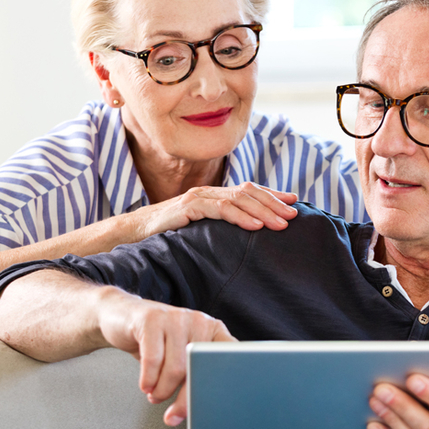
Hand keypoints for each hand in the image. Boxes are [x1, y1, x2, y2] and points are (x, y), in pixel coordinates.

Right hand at [96, 290, 235, 424]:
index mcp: (213, 330)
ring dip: (163, 390)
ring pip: (175, 368)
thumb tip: (201, 409)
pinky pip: (153, 359)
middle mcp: (199, 321)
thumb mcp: (181, 355)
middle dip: (187, 399)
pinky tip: (146, 386)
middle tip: (175, 415)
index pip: (230, 357)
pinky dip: (148, 380)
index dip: (224, 382)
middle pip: (199, 369)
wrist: (123, 316)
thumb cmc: (157, 341)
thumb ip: (194, 374)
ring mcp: (176, 318)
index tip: (215, 405)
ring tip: (156, 395)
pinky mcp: (152, 319)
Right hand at [139, 183, 299, 236]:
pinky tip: (255, 227)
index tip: (295, 203)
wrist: (133, 234)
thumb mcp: (200, 230)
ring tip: (281, 223)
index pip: (250, 191)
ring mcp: (198, 198)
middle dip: (274, 203)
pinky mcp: (187, 208)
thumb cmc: (169, 234)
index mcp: (214, 196)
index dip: (273, 195)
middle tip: (295, 215)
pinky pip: (219, 210)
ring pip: (238, 199)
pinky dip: (240, 217)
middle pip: (249, 192)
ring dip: (263, 211)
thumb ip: (221, 228)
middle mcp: (209, 192)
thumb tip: (249, 237)